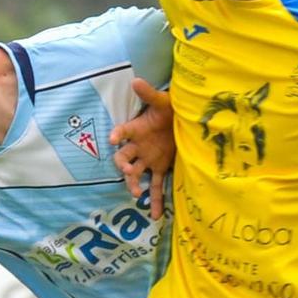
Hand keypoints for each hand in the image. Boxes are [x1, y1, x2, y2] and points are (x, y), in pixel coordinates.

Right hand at [109, 78, 174, 218]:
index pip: (124, 132)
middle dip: (122, 165)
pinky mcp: (160, 168)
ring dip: (133, 184)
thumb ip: (149, 94)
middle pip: (123, 158)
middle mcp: (139, 147)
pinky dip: (156, 201)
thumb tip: (135, 81)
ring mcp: (148, 159)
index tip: (113, 138)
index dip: (118, 134)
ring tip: (136, 194)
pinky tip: (156, 216)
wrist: (184, 119)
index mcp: (137, 129)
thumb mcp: (162, 101)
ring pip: (135, 174)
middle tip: (126, 170)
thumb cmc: (170, 108)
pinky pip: (155, 187)